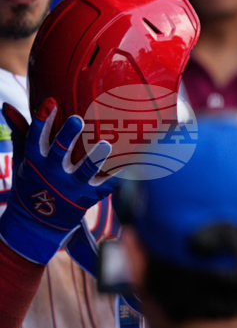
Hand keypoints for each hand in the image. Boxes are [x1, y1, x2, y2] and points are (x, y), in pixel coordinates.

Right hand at [0, 98, 114, 264]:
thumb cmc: (32, 183)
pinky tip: (134, 167)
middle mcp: (52, 174)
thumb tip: (7, 104)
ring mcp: (71, 187)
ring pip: (84, 171)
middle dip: (66, 136)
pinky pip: (106, 187)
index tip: (49, 102)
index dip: (41, 121)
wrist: (36, 225)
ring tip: (106, 143)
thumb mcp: (23, 160)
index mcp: (35, 162)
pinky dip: (119, 179)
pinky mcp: (87, 198)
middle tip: (77, 119)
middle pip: (59, 153)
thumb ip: (20, 132)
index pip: (35, 139)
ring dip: (94, 158)